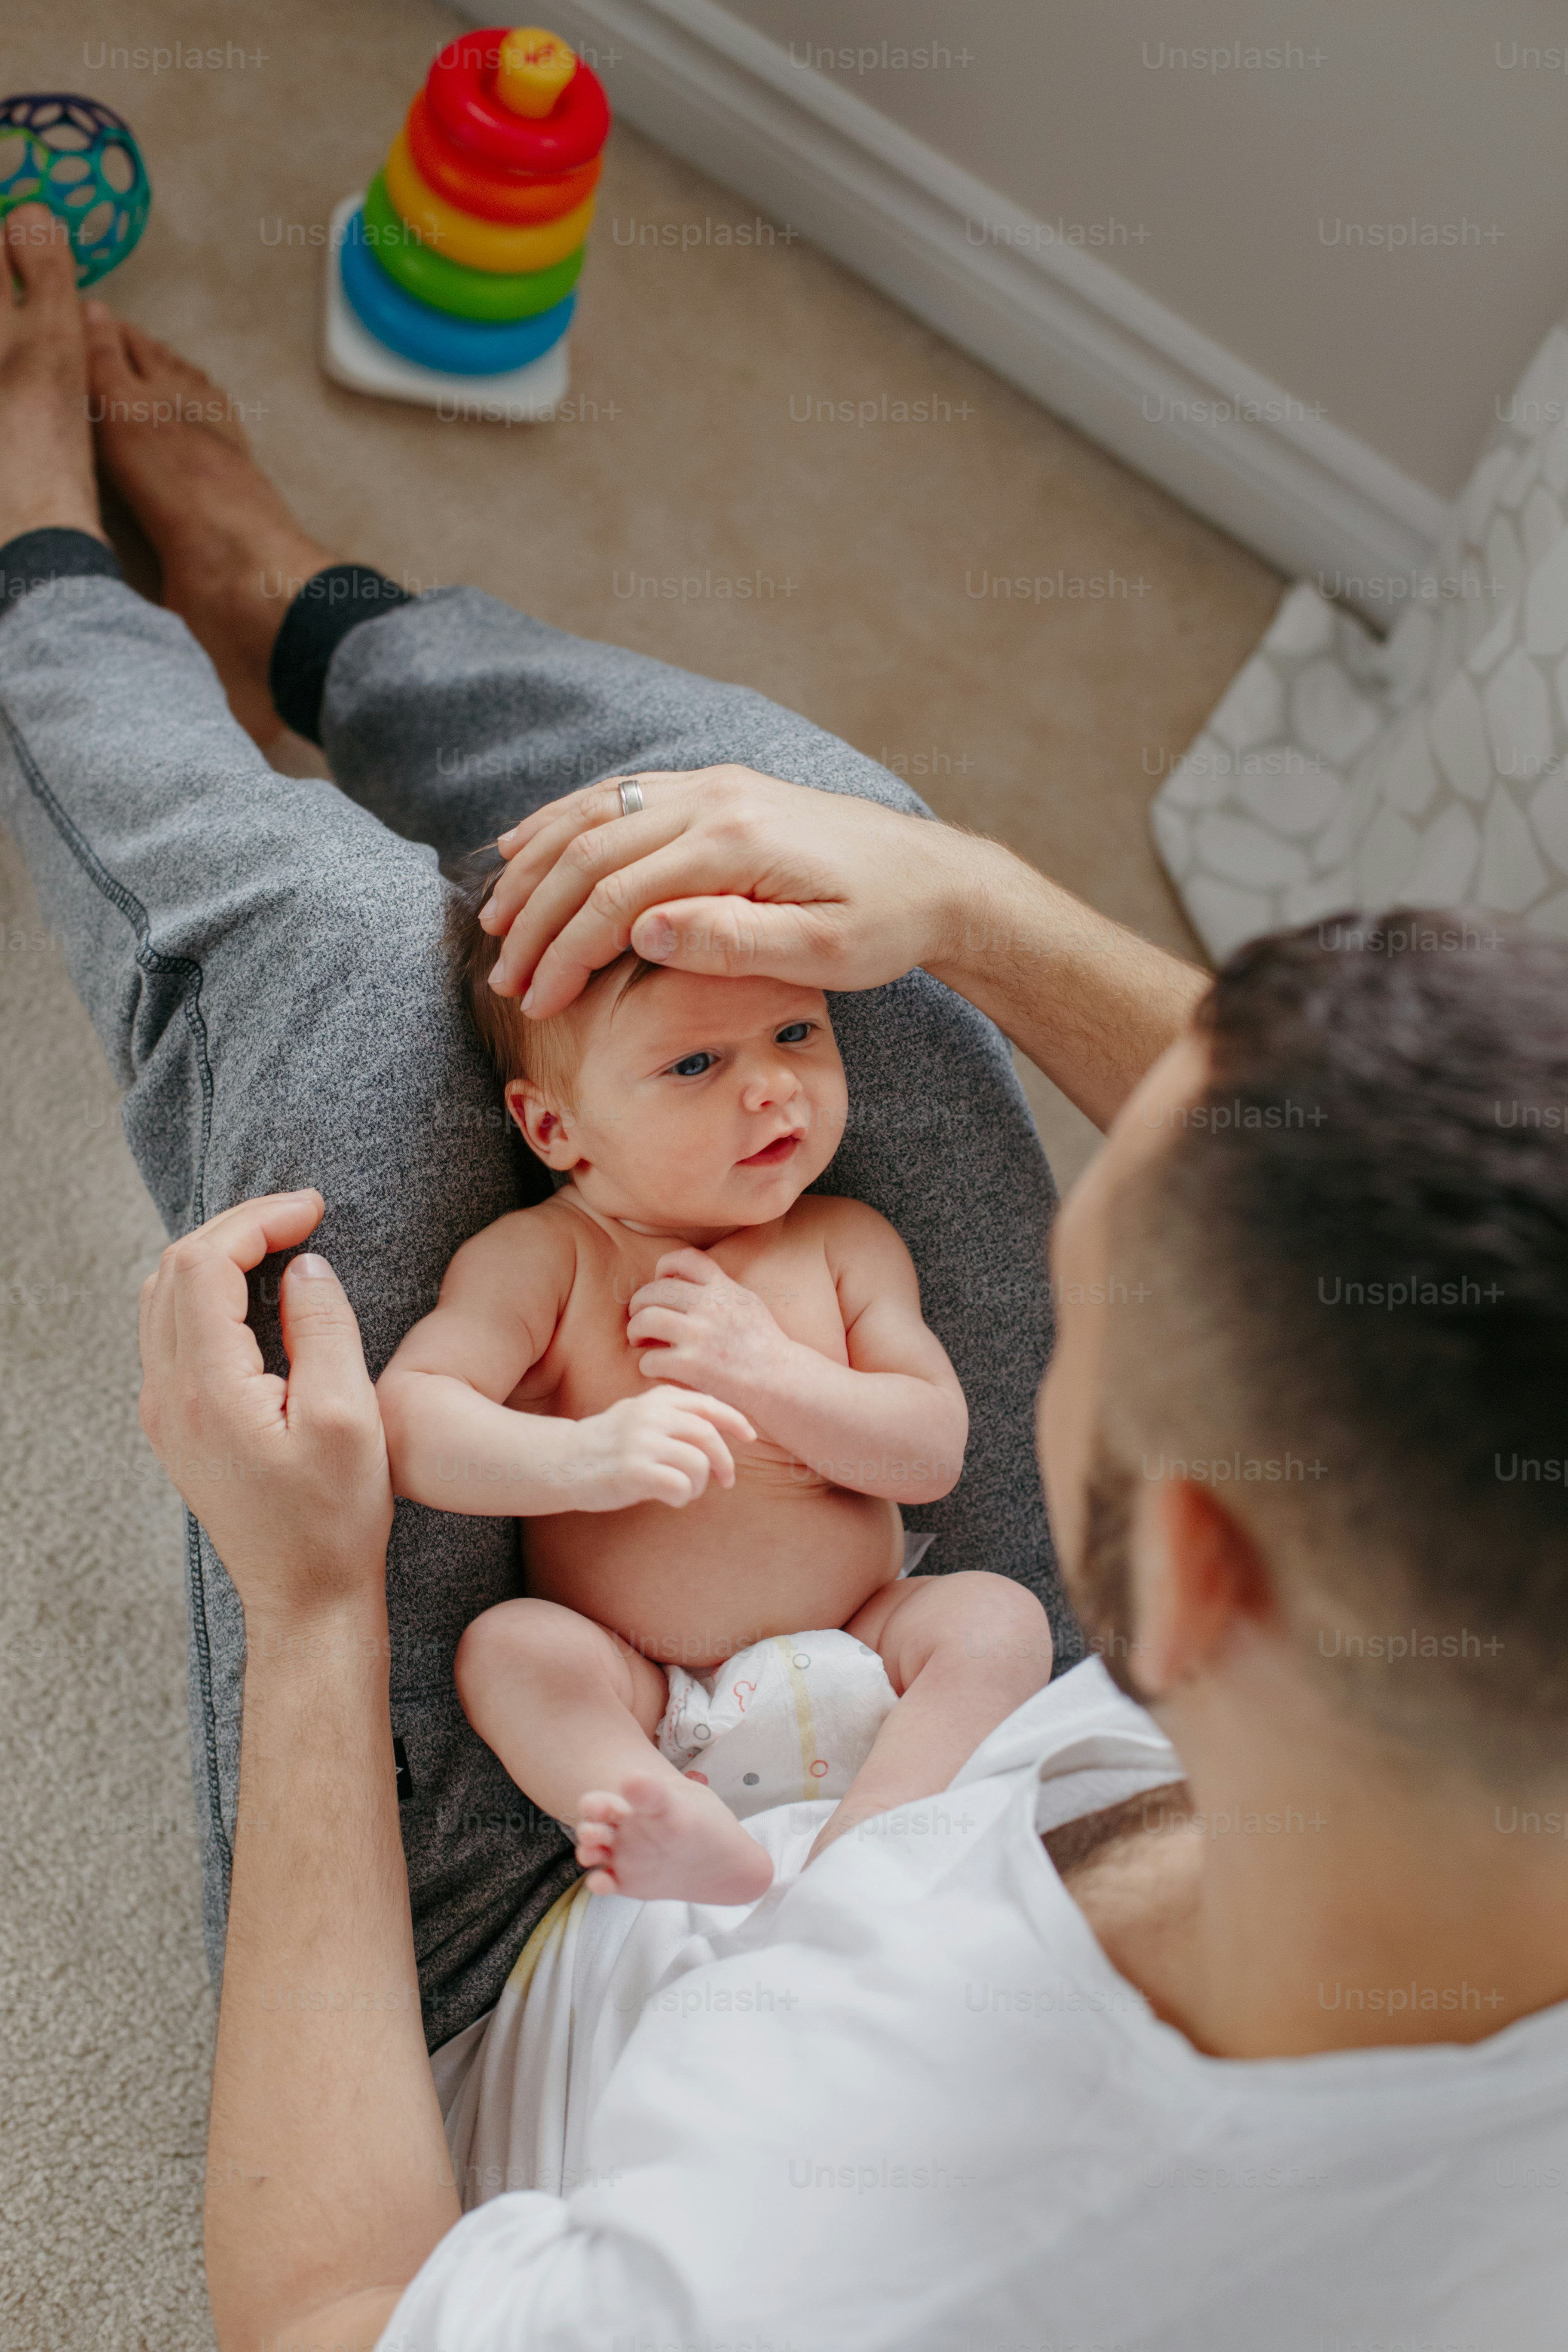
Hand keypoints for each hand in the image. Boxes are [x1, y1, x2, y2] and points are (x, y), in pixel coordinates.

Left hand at [137, 1191, 392, 1621]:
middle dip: (236, 1226)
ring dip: (217, 1256)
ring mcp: (164, 1411)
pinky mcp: (176, 1424)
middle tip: (301, 1216)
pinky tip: (256, 1293)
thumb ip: (322, 1329)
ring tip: (280, 1243)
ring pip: (165, 1296)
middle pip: (174, 1269)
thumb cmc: (335, 1520)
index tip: (313, 1208)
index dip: (256, 1220)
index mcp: (206, 1389)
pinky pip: (172, 1330)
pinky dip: (208, 1292)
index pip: (204, 1264)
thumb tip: (304, 1266)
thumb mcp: (349, 1418)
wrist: (305, 1598)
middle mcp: (167, 1395)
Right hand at [478, 765, 959, 1011]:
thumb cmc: (886, 925)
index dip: (567, 951)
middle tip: (502, 975)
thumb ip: (733, 942)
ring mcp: (714, 785)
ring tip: (495, 917)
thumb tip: (641, 932)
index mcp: (738, 842)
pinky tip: (529, 846)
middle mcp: (717, 798)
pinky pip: (623, 795)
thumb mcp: (824, 953)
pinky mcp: (717, 788)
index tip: (536, 1000)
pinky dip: (567, 821)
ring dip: (538, 863)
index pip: (620, 896)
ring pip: (597, 814)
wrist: (935, 877)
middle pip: (593, 851)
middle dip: (537, 916)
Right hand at [567, 1384, 754, 1510]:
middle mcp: (650, 1416)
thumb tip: (717, 1424)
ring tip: (683, 1490)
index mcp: (655, 1400)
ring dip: (699, 1484)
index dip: (735, 1420)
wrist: (562, 1462)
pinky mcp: (634, 1471)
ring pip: (699, 1463)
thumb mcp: (638, 1414)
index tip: (750, 1435)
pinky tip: (669, 1497)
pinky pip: (681, 1486)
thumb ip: (671, 1413)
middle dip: (725, 1461)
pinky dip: (683, 1496)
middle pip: (709, 1436)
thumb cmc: (606, 1443)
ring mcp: (641, 1442)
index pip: (707, 1404)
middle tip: (727, 1480)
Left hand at [627, 1249, 794, 1419]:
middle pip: (654, 1291)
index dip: (664, 1266)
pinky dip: (646, 1365)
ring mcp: (699, 1335)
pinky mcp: (692, 1366)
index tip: (660, 1282)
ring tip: (639, 1341)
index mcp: (723, 1288)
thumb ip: (719, 1290)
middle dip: (638, 1304)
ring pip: (645, 1320)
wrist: (781, 1381)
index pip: (685, 1258)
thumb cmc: (764, 1345)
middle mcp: (710, 1306)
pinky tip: (655, 1368)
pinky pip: (649, 1359)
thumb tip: (684, 1280)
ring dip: (635, 1331)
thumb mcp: (748, 1303)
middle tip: (639, 1318)